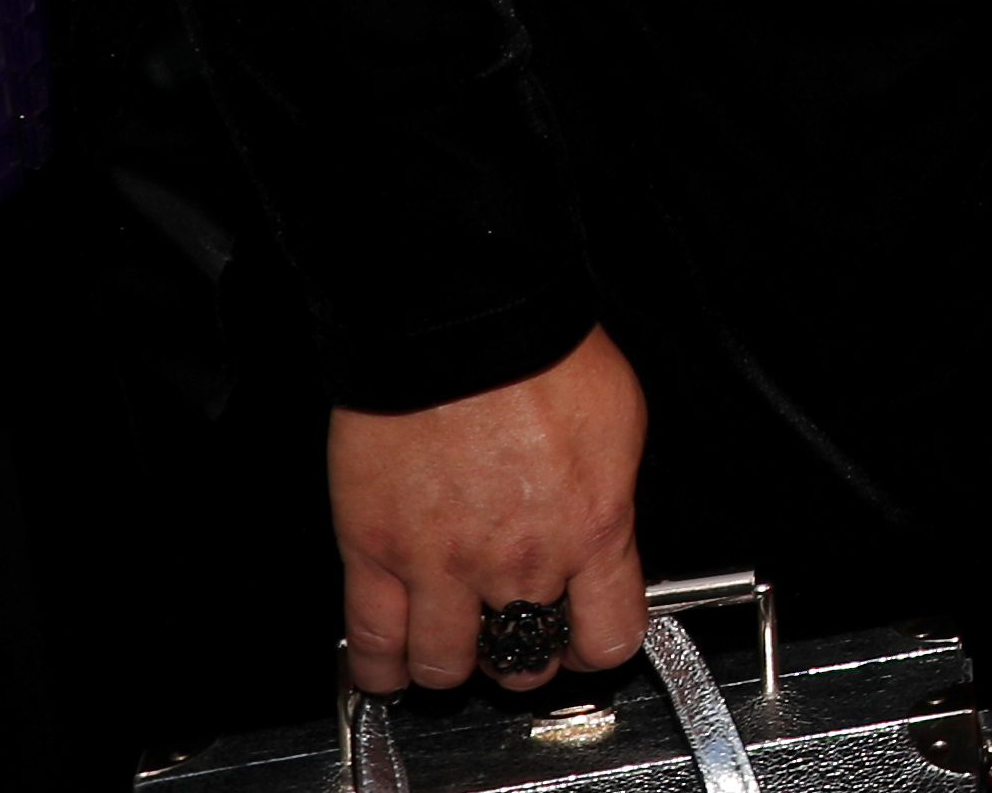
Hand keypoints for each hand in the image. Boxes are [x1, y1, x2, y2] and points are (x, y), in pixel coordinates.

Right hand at [326, 326, 648, 692]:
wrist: (463, 324)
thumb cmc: (543, 355)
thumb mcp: (620, 427)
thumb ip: (608, 498)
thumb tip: (604, 529)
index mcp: (592, 529)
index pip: (608, 638)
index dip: (596, 645)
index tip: (584, 637)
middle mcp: (520, 561)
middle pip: (524, 662)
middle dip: (523, 655)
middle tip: (514, 631)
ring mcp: (442, 564)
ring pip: (445, 666)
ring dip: (453, 662)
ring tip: (454, 640)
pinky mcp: (375, 553)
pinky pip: (372, 643)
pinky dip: (381, 666)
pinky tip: (390, 663)